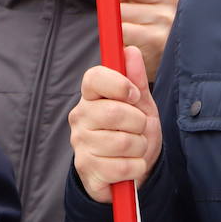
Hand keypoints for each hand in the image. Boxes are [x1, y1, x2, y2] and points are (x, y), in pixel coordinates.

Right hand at [70, 47, 161, 202]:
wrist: (131, 170)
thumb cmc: (133, 131)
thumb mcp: (141, 105)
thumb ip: (136, 79)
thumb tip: (131, 50)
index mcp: (90, 95)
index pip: (93, 78)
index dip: (118, 84)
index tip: (134, 95)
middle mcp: (79, 116)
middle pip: (114, 112)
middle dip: (138, 123)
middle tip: (138, 128)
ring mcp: (80, 144)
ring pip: (122, 142)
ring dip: (139, 147)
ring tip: (135, 148)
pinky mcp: (85, 169)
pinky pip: (122, 167)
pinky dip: (136, 167)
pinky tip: (130, 166)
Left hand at [116, 0, 183, 78]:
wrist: (176, 64)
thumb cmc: (157, 29)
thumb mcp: (155, 2)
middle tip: (111, 8)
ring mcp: (167, 18)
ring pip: (121, 9)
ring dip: (113, 18)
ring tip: (123, 28)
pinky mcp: (157, 38)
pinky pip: (122, 29)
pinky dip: (116, 34)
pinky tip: (125, 40)